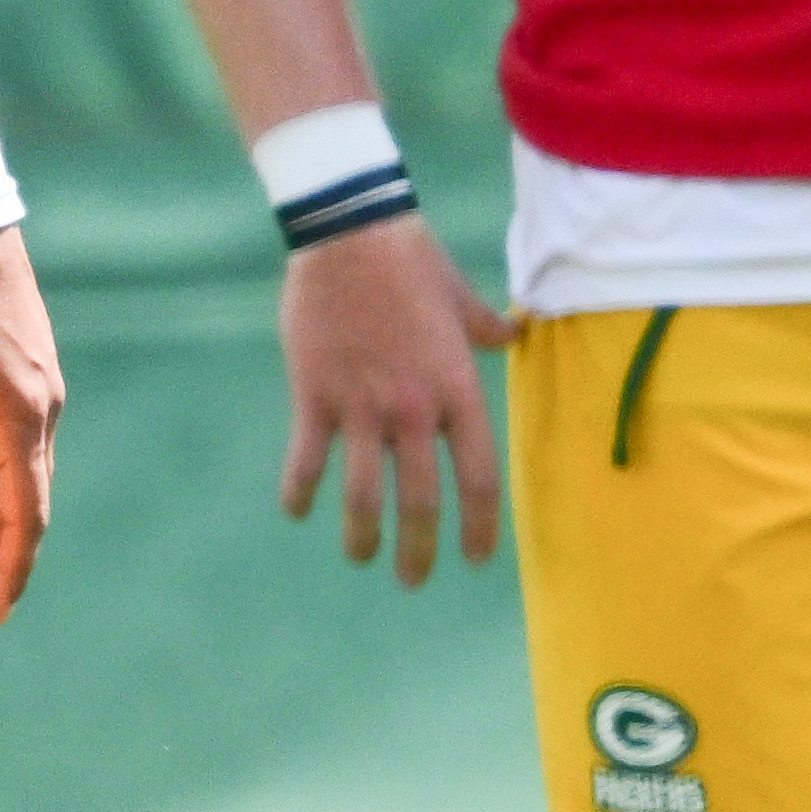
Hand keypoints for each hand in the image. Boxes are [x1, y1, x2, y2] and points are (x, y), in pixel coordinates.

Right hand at [278, 215, 509, 586]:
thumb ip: (486, 327)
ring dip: (361, 537)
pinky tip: (297, 510)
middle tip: (412, 580)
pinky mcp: (315, 395)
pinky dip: (300, 491)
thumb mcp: (459, 296)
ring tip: (359, 558)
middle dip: (418, 552)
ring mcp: (362, 406)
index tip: (474, 558)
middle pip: (421, 503)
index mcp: (457, 390)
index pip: (479, 479)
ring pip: (363, 497)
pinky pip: (308, 461)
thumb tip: (513, 332)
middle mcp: (414, 410)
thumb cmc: (410, 259)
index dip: (478, 528)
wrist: (350, 231)